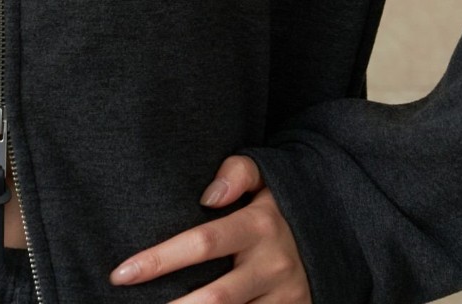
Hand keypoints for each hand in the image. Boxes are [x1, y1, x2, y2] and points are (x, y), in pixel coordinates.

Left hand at [108, 155, 311, 302]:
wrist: (339, 231)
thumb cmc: (282, 202)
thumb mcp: (267, 175)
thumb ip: (238, 171)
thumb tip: (207, 195)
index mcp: (260, 225)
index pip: (202, 243)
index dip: (159, 260)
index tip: (122, 273)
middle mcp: (272, 265)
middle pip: (214, 297)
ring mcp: (283, 297)